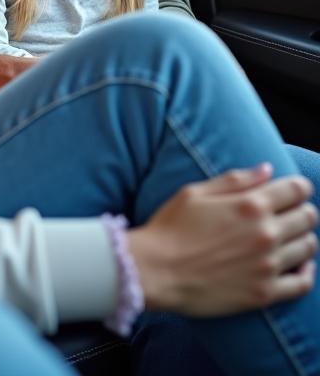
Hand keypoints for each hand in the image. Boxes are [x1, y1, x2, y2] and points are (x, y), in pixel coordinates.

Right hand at [127, 163, 317, 315]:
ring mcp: (268, 265)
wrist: (156, 271)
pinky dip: (307, 272)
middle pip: (307, 217)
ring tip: (288, 236)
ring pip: (308, 247)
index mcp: (250, 205)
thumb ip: (234, 180)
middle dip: (301, 210)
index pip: (296, 190)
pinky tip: (299, 265)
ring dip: (303, 237)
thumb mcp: (194, 192)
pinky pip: (304, 283)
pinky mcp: (265, 292)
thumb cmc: (170, 228)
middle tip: (288, 212)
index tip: (292, 189)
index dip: (297, 186)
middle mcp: (265, 234)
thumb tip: (267, 169)